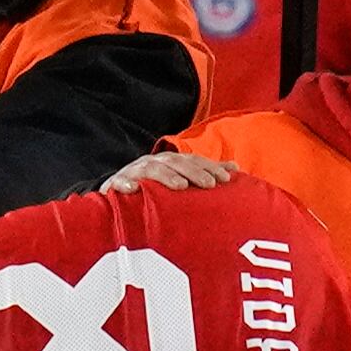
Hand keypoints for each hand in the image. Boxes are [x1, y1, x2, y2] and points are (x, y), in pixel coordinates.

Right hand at [102, 150, 235, 194]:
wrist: (116, 190)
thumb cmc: (154, 186)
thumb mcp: (180, 178)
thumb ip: (204, 173)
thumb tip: (234, 167)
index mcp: (170, 162)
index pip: (192, 161)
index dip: (209, 167)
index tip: (227, 178)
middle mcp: (154, 162)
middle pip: (175, 163)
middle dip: (193, 172)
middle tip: (210, 184)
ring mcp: (134, 172)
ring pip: (152, 170)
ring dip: (166, 176)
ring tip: (181, 186)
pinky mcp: (115, 183)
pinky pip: (118, 182)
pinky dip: (125, 184)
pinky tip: (133, 189)